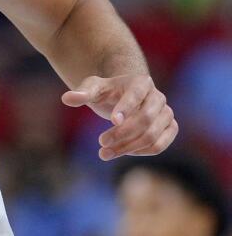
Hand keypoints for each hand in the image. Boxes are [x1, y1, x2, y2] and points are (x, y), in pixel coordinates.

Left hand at [61, 74, 177, 160]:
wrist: (125, 96)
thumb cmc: (107, 91)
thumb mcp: (93, 88)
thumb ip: (82, 93)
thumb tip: (66, 99)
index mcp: (141, 82)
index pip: (135, 96)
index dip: (125, 108)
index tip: (112, 121)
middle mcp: (158, 97)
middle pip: (146, 119)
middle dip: (122, 133)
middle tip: (100, 142)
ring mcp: (166, 113)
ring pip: (152, 135)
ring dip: (128, 147)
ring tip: (104, 153)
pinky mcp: (170, 128)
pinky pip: (159, 145)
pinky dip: (140, 152)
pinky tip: (120, 152)